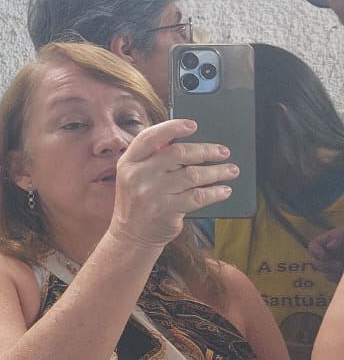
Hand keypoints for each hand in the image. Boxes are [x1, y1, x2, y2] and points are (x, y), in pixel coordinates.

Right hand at [109, 120, 235, 249]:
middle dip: (205, 150)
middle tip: (223, 151)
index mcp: (129, 161)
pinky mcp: (166, 210)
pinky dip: (215, 192)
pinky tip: (224, 190)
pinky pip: (198, 197)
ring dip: (217, 172)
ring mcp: (151, 193)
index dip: (172, 128)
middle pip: (177, 154)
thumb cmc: (139, 199)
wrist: (132, 234)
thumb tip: (189, 142)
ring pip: (192, 175)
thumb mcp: (135, 175)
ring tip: (231, 170)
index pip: (149, 137)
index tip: (193, 125)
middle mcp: (138, 175)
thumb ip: (153, 158)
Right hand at [308, 226, 343, 281]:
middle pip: (316, 262)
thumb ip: (339, 238)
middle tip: (339, 265)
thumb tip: (329, 246)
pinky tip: (343, 275)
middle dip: (325, 266)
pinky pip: (335, 279)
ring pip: (326, 273)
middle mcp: (330, 254)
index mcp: (329, 242)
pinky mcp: (341, 274)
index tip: (325, 255)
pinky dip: (338, 278)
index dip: (316, 252)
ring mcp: (336, 264)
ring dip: (333, 273)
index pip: (313, 246)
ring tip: (343, 270)